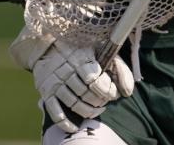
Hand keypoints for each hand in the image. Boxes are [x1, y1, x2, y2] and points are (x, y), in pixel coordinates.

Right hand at [10, 28, 132, 132]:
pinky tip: (75, 127)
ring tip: (95, 109)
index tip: (112, 92)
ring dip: (88, 111)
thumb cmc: (82, 51)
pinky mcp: (47, 92)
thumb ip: (120, 69)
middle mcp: (67, 71)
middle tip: (103, 100)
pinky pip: (55, 112)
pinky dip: (65, 123)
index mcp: (81, 58)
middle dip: (99, 101)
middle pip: (86, 94)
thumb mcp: (103, 51)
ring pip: (74, 104)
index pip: (95, 80)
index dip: (107, 90)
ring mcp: (56, 83)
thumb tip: (126, 93)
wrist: (49, 46)